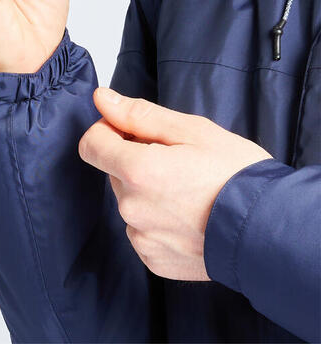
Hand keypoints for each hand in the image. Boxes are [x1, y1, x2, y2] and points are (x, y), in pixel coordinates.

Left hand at [79, 88, 271, 280]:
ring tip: (185, 192)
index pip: (91, 144)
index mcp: (138, 171)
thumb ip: (140, 115)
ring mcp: (141, 237)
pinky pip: (141, 229)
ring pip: (129, 201)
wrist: (267, 230)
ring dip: (147, 191)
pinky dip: (156, 219)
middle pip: (114, 172)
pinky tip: (185, 216)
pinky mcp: (151, 258)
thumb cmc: (236, 176)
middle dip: (135, 161)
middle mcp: (132, 208)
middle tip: (175, 163)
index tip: (131, 131)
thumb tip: (102, 99)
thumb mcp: (192, 131)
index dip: (107, 131)